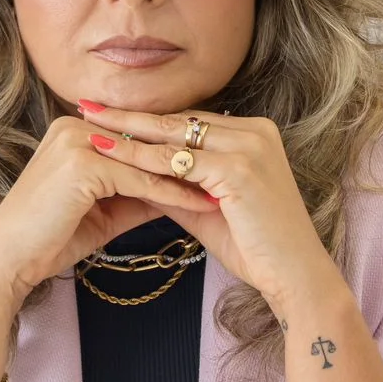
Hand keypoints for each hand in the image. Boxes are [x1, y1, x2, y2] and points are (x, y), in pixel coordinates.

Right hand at [0, 115, 216, 312]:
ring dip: (190, 175)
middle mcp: (74, 126)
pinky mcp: (83, 164)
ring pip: (148, 159)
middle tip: (234, 175)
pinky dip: (174, 193)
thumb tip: (178, 189)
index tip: (218, 171)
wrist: (9, 261)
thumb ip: (137, 192)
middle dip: (190, 161)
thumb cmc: (51, 238)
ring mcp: (77, 141)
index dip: (178, 156)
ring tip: (228, 190)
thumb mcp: (104, 209)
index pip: (139, 139)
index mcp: (75, 129)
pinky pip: (140, 179)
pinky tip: (203, 205)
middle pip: (146, 143)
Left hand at [78, 102, 332, 313]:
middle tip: (88, 106)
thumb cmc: (256, 247)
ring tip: (89, 124)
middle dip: (130, 115)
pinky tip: (111, 154)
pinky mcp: (239, 169)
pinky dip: (141, 158)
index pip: (189, 122)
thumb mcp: (206, 207)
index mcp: (253, 134)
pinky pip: (177, 162)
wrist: (294, 275)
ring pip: (173, 137)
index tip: (109, 116)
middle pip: (178, 120)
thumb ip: (174, 185)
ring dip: (128, 132)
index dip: (148, 120)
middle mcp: (255, 131)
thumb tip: (133, 173)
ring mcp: (249, 147)